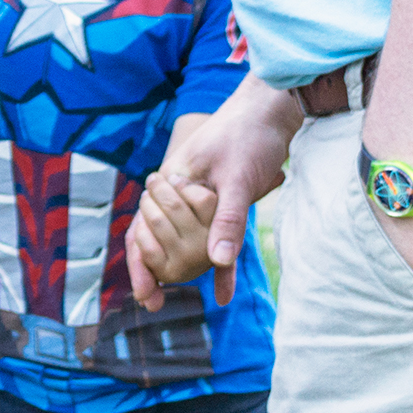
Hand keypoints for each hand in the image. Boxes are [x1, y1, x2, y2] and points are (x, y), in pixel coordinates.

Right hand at [123, 83, 298, 309]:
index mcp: (172, 181)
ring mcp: (197, 196)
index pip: (144, 229)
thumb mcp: (238, 179)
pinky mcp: (219, 200)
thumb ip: (227, 221)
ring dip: (177, 269)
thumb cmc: (249, 136)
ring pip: (179, 240)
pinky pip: (212, 235)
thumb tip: (216, 262)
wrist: (271, 108)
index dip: (141, 264)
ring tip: (169, 298)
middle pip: (155, 238)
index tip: (146, 296)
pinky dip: (218, 260)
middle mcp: (178, 190)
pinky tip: (223, 287)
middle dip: (152, 272)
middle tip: (153, 304)